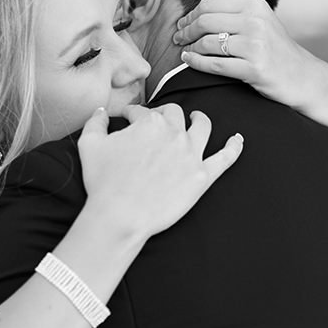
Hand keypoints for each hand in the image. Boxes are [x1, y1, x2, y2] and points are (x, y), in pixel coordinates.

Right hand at [77, 104, 242, 240]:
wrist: (121, 216)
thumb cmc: (103, 182)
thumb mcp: (90, 145)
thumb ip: (95, 121)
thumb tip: (102, 110)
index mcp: (149, 123)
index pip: (142, 112)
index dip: (133, 115)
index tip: (129, 119)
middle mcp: (174, 134)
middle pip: (174, 114)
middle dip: (165, 113)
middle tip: (159, 121)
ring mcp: (191, 155)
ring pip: (202, 127)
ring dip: (200, 119)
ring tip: (197, 119)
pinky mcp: (202, 177)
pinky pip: (225, 158)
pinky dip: (234, 147)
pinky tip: (238, 140)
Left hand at [171, 0, 326, 112]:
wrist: (301, 75)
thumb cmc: (275, 44)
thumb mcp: (258, 13)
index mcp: (255, 5)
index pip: (210, 4)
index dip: (190, 14)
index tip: (182, 23)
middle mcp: (256, 22)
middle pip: (206, 21)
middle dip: (186, 30)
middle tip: (177, 37)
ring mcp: (256, 46)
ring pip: (209, 43)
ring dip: (190, 47)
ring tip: (184, 50)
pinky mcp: (254, 69)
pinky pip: (216, 64)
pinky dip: (197, 62)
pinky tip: (189, 60)